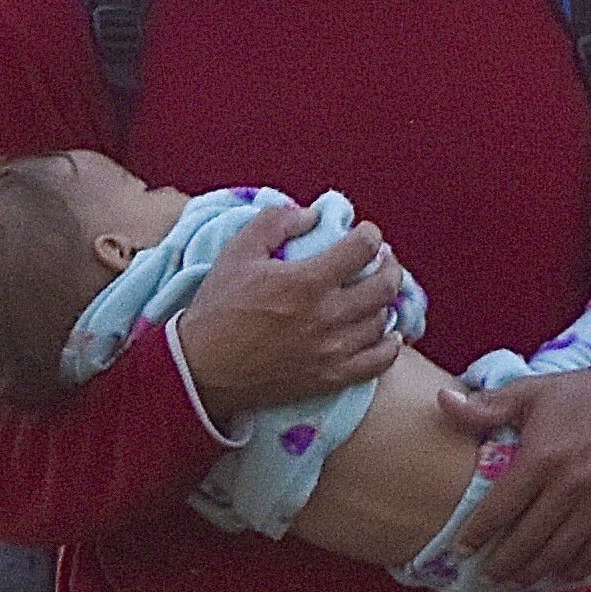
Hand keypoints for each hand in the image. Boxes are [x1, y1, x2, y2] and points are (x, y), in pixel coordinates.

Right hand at [173, 207, 407, 424]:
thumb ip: (274, 224)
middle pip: (385, 285)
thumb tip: (310, 214)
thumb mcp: (235, 254)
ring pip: (382, 320)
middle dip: (389, 266)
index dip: (370, 235)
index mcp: (306, 281)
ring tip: (374, 295)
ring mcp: (332, 349)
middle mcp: (327, 315)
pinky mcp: (330, 377)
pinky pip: (379, 361)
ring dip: (384, 302)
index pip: (363, 248)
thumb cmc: (217, 309)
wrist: (201, 370)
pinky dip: (389, 345)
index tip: (364, 234)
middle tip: (380, 261)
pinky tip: (385, 334)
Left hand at [432, 367, 590, 589]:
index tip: (461, 550)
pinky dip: (577, 567)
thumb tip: (442, 399)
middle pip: (527, 539)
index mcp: (542, 458)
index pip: (500, 508)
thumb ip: (486, 406)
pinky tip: (559, 574)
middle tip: (484, 578)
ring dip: (534, 572)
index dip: (477, 534)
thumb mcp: (531, 392)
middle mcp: (570, 486)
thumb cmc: (583, 396)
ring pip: (560, 551)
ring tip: (513, 582)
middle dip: (502, 563)